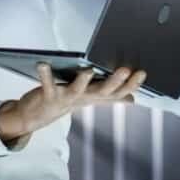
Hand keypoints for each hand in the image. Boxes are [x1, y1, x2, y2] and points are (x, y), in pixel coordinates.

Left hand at [0, 64, 146, 141]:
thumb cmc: (65, 100)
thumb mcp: (90, 98)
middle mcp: (83, 99)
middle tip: (125, 70)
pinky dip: (44, 74)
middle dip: (114, 82)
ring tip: (88, 70)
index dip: (131, 84)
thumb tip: (131, 99)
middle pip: (102, 92)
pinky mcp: (48, 96)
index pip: (118, 92)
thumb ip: (110, 96)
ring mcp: (66, 98)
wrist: (37, 116)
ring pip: (77, 91)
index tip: (142, 73)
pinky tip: (43, 63)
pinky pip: (46, 84)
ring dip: (82, 81)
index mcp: (95, 96)